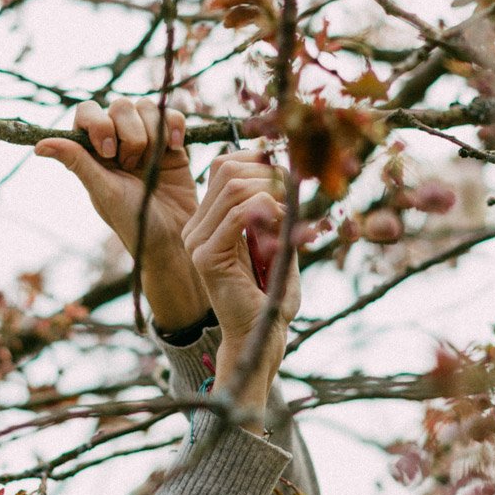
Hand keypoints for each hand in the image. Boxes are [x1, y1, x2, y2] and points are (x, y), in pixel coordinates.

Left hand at [35, 98, 208, 330]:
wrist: (174, 238)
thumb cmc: (134, 221)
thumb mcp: (104, 192)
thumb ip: (77, 162)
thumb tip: (38, 146)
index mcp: (93, 152)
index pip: (88, 112)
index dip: (99, 124)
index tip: (108, 153)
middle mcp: (117, 140)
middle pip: (120, 106)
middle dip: (130, 133)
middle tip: (131, 165)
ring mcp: (146, 139)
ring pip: (147, 107)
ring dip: (153, 133)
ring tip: (154, 162)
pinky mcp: (171, 143)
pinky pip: (171, 114)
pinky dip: (174, 126)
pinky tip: (175, 148)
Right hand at [182, 154, 299, 421]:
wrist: (259, 335)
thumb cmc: (272, 292)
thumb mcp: (277, 240)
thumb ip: (276, 207)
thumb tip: (288, 167)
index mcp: (207, 219)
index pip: (225, 164)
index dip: (259, 159)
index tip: (292, 172)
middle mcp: (195, 226)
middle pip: (227, 168)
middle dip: (270, 172)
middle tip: (299, 191)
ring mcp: (196, 240)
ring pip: (234, 186)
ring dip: (273, 191)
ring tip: (293, 212)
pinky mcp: (206, 256)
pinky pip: (238, 214)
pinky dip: (269, 211)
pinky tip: (285, 226)